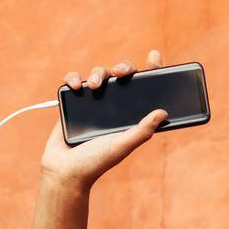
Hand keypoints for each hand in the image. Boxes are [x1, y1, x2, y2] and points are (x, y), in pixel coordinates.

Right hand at [40, 49, 167, 190]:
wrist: (65, 171)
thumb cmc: (96, 162)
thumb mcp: (122, 146)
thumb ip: (142, 131)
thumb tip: (163, 112)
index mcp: (129, 116)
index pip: (143, 89)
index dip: (151, 72)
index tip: (154, 57)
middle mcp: (113, 107)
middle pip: (121, 76)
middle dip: (123, 67)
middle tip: (121, 72)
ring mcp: (93, 103)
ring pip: (99, 75)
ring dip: (98, 73)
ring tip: (94, 86)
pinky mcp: (73, 102)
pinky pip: (74, 81)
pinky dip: (74, 78)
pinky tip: (77, 85)